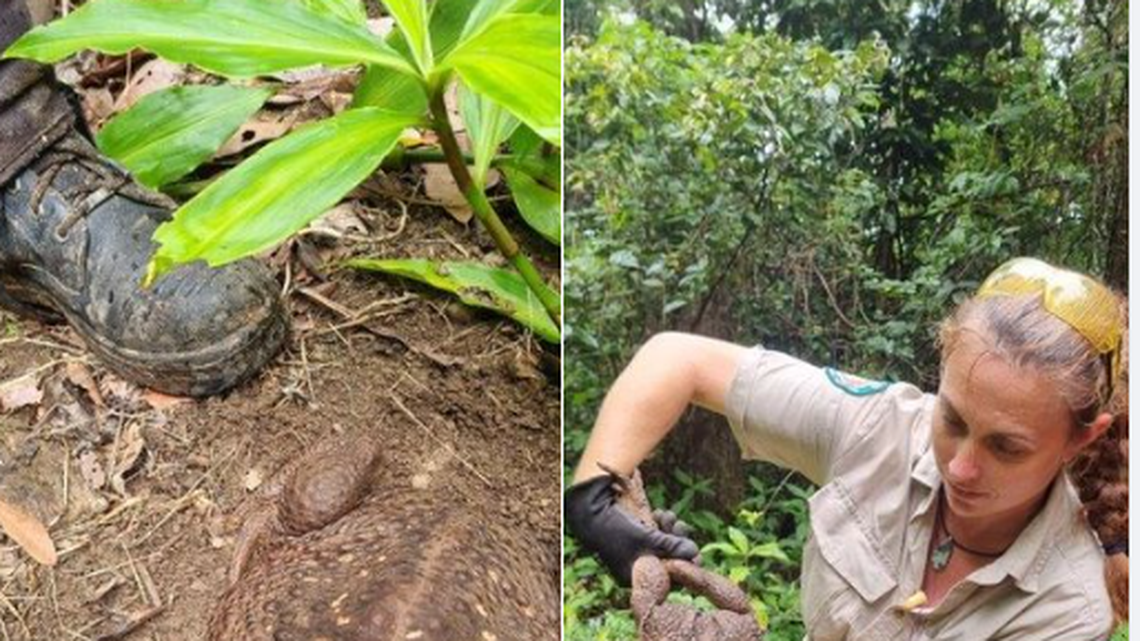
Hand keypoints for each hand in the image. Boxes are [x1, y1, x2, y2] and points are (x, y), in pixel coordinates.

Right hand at [565, 473, 698, 585]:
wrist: (589, 510)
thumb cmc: (616, 529)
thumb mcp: (646, 539)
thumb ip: (671, 546)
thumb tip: (695, 553)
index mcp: (636, 577)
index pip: (668, 577)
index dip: (684, 564)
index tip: (697, 554)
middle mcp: (636, 567)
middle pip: (667, 560)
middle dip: (677, 542)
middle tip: (681, 526)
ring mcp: (635, 552)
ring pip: (662, 545)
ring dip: (670, 529)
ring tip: (668, 515)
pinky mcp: (634, 537)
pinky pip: (654, 536)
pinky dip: (660, 525)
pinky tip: (660, 513)